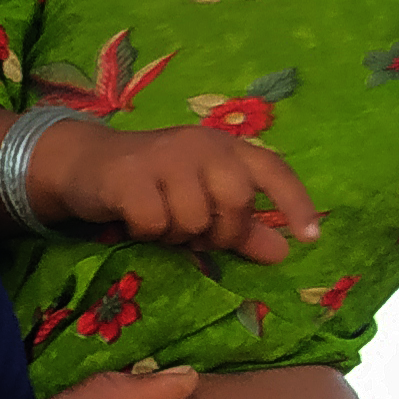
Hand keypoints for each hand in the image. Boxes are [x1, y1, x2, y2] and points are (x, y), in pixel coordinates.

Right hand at [34, 122, 317, 265]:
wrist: (88, 163)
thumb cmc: (154, 184)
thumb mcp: (201, 200)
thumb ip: (242, 227)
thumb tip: (283, 253)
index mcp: (227, 148)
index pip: (272, 171)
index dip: (295, 203)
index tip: (311, 238)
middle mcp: (202, 145)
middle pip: (235, 201)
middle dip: (220, 231)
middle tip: (196, 235)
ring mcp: (165, 157)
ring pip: (193, 218)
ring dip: (177, 235)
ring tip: (160, 224)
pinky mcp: (129, 176)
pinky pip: (154, 223)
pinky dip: (147, 234)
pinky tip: (135, 222)